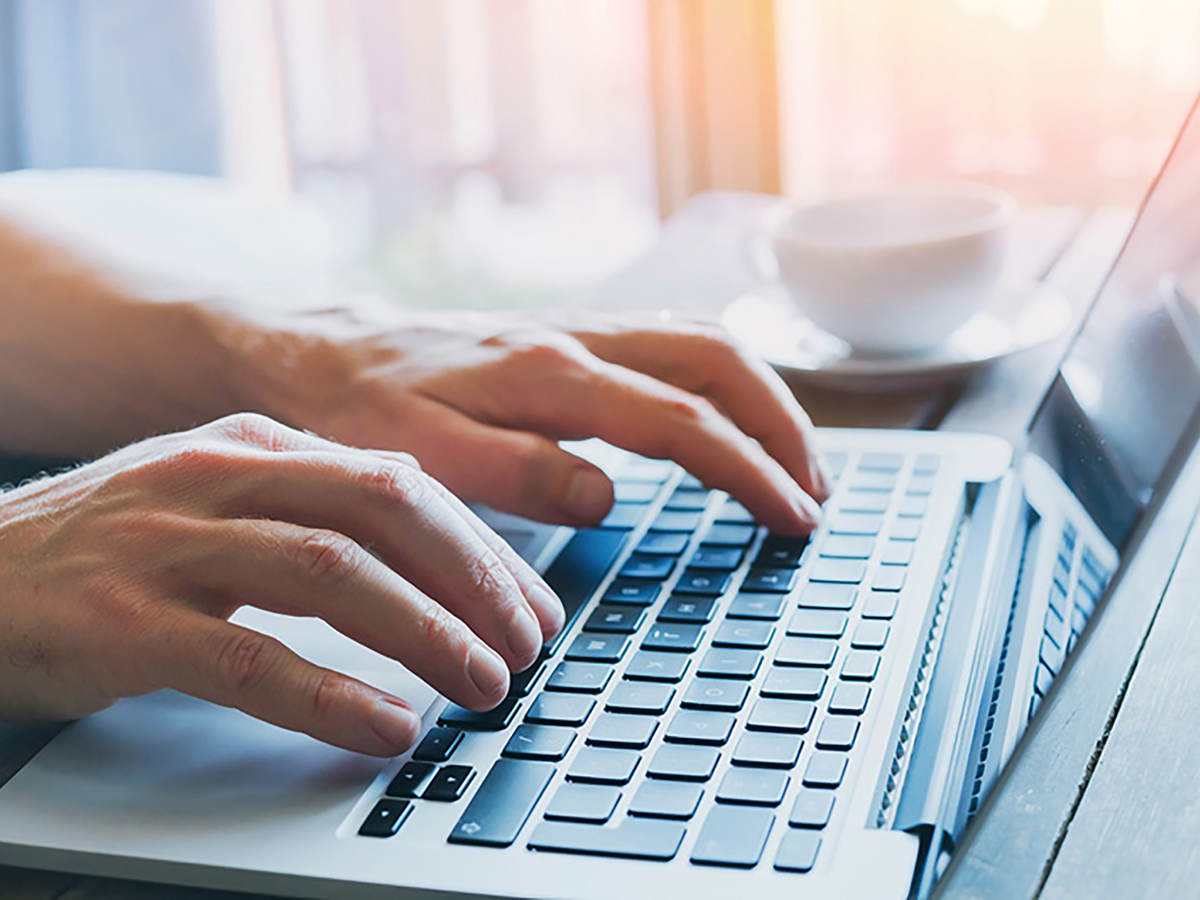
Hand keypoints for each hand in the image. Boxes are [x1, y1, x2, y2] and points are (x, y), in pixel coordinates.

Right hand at [0, 413, 562, 754]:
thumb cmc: (114, 550)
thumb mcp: (224, 503)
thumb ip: (318, 513)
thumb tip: (438, 556)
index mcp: (259, 442)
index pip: (402, 484)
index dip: (483, 549)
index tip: (533, 607)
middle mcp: (222, 474)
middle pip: (386, 509)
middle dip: (475, 580)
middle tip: (528, 646)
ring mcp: (171, 542)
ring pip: (332, 573)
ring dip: (426, 633)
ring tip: (485, 685)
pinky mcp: (125, 621)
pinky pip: (251, 658)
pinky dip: (333, 695)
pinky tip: (388, 726)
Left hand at [232, 305, 828, 533]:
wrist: (317, 356)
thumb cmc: (361, 412)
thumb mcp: (420, 460)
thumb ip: (517, 474)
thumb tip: (607, 494)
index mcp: (548, 373)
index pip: (681, 419)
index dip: (750, 469)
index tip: (794, 518)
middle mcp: (574, 340)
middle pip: (716, 359)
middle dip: (782, 424)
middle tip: (815, 492)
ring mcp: (575, 332)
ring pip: (702, 341)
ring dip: (762, 397)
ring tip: (794, 462)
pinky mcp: (568, 340)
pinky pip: (670, 345)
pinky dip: (721, 383)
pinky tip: (728, 421)